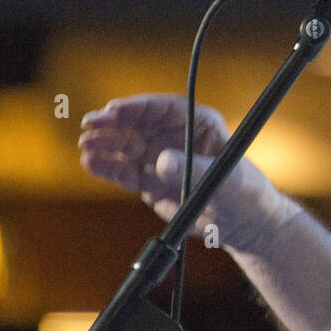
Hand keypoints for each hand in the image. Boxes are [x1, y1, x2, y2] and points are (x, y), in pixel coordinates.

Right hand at [78, 93, 296, 254]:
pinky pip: (125, 171)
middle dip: (113, 122)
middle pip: (138, 123)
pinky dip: (107, 167)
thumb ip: (193, 170)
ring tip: (86, 145)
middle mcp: (175, 136)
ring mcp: (161, 157)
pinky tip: (90, 163)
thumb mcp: (225, 180)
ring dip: (105, 144)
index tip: (114, 110)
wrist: (243, 224)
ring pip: (126, 146)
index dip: (137, 107)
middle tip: (90, 124)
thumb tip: (161, 160)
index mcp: (198, 123)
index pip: (162, 108)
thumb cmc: (244, 194)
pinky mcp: (151, 180)